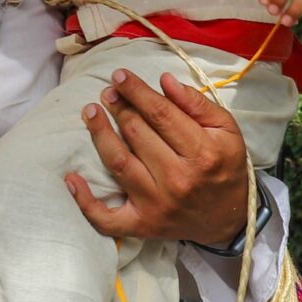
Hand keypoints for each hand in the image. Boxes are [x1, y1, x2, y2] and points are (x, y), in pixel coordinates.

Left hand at [66, 70, 250, 245]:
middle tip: (107, 91)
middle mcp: (178, 179)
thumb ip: (197, 104)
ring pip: (118, 163)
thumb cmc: (225, 167)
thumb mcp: (226, 131)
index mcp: (202, 153)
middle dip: (119, 107)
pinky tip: (71, 179)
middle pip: (137, 134)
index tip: (119, 76)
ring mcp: (157, 204)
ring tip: (90, 112)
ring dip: (99, 134)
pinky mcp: (142, 226)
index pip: (160, 114)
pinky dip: (85, 202)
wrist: (230, 218)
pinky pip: (107, 218)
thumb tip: (165, 81)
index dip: (136, 91)